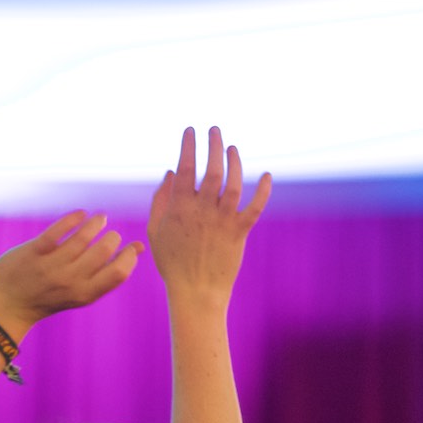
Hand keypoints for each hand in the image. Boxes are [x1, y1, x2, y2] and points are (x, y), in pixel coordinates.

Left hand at [0, 211, 142, 330]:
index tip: (130, 246)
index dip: (130, 256)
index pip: (119, 273)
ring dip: (97, 222)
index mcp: (85, 294)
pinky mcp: (34, 252)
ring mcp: (51, 267)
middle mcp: (70, 281)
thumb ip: (105, 273)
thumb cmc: (49, 296)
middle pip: (104, 251)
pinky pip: (58, 230)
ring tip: (101, 218)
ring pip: (83, 237)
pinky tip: (81, 214)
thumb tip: (138, 249)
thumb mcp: (80, 291)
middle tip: (110, 234)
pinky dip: (74, 217)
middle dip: (112, 237)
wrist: (6, 306)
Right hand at [147, 126, 270, 301]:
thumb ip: (160, 199)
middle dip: (214, 145)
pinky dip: (264, 190)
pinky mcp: (239, 231)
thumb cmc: (171, 263)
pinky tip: (267, 175)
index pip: (186, 167)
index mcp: (180, 207)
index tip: (190, 130)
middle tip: (215, 130)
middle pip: (213, 169)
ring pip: (234, 183)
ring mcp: (223, 220)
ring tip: (231, 148)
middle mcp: (203, 210)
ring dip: (235, 161)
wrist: (196, 292)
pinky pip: (255, 206)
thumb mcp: (155, 231)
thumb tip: (171, 172)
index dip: (189, 145)